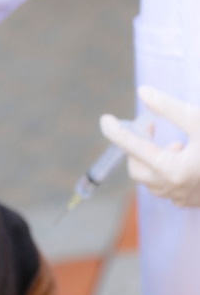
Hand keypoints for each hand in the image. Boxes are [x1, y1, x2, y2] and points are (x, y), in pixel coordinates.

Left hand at [100, 86, 199, 206]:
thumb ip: (169, 107)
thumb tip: (142, 91)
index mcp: (173, 169)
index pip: (132, 147)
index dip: (116, 132)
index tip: (104, 119)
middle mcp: (173, 189)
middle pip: (137, 167)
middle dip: (139, 146)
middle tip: (152, 125)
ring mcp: (181, 199)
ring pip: (150, 179)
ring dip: (154, 159)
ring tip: (177, 144)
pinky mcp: (190, 202)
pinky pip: (165, 186)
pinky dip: (165, 170)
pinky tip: (185, 156)